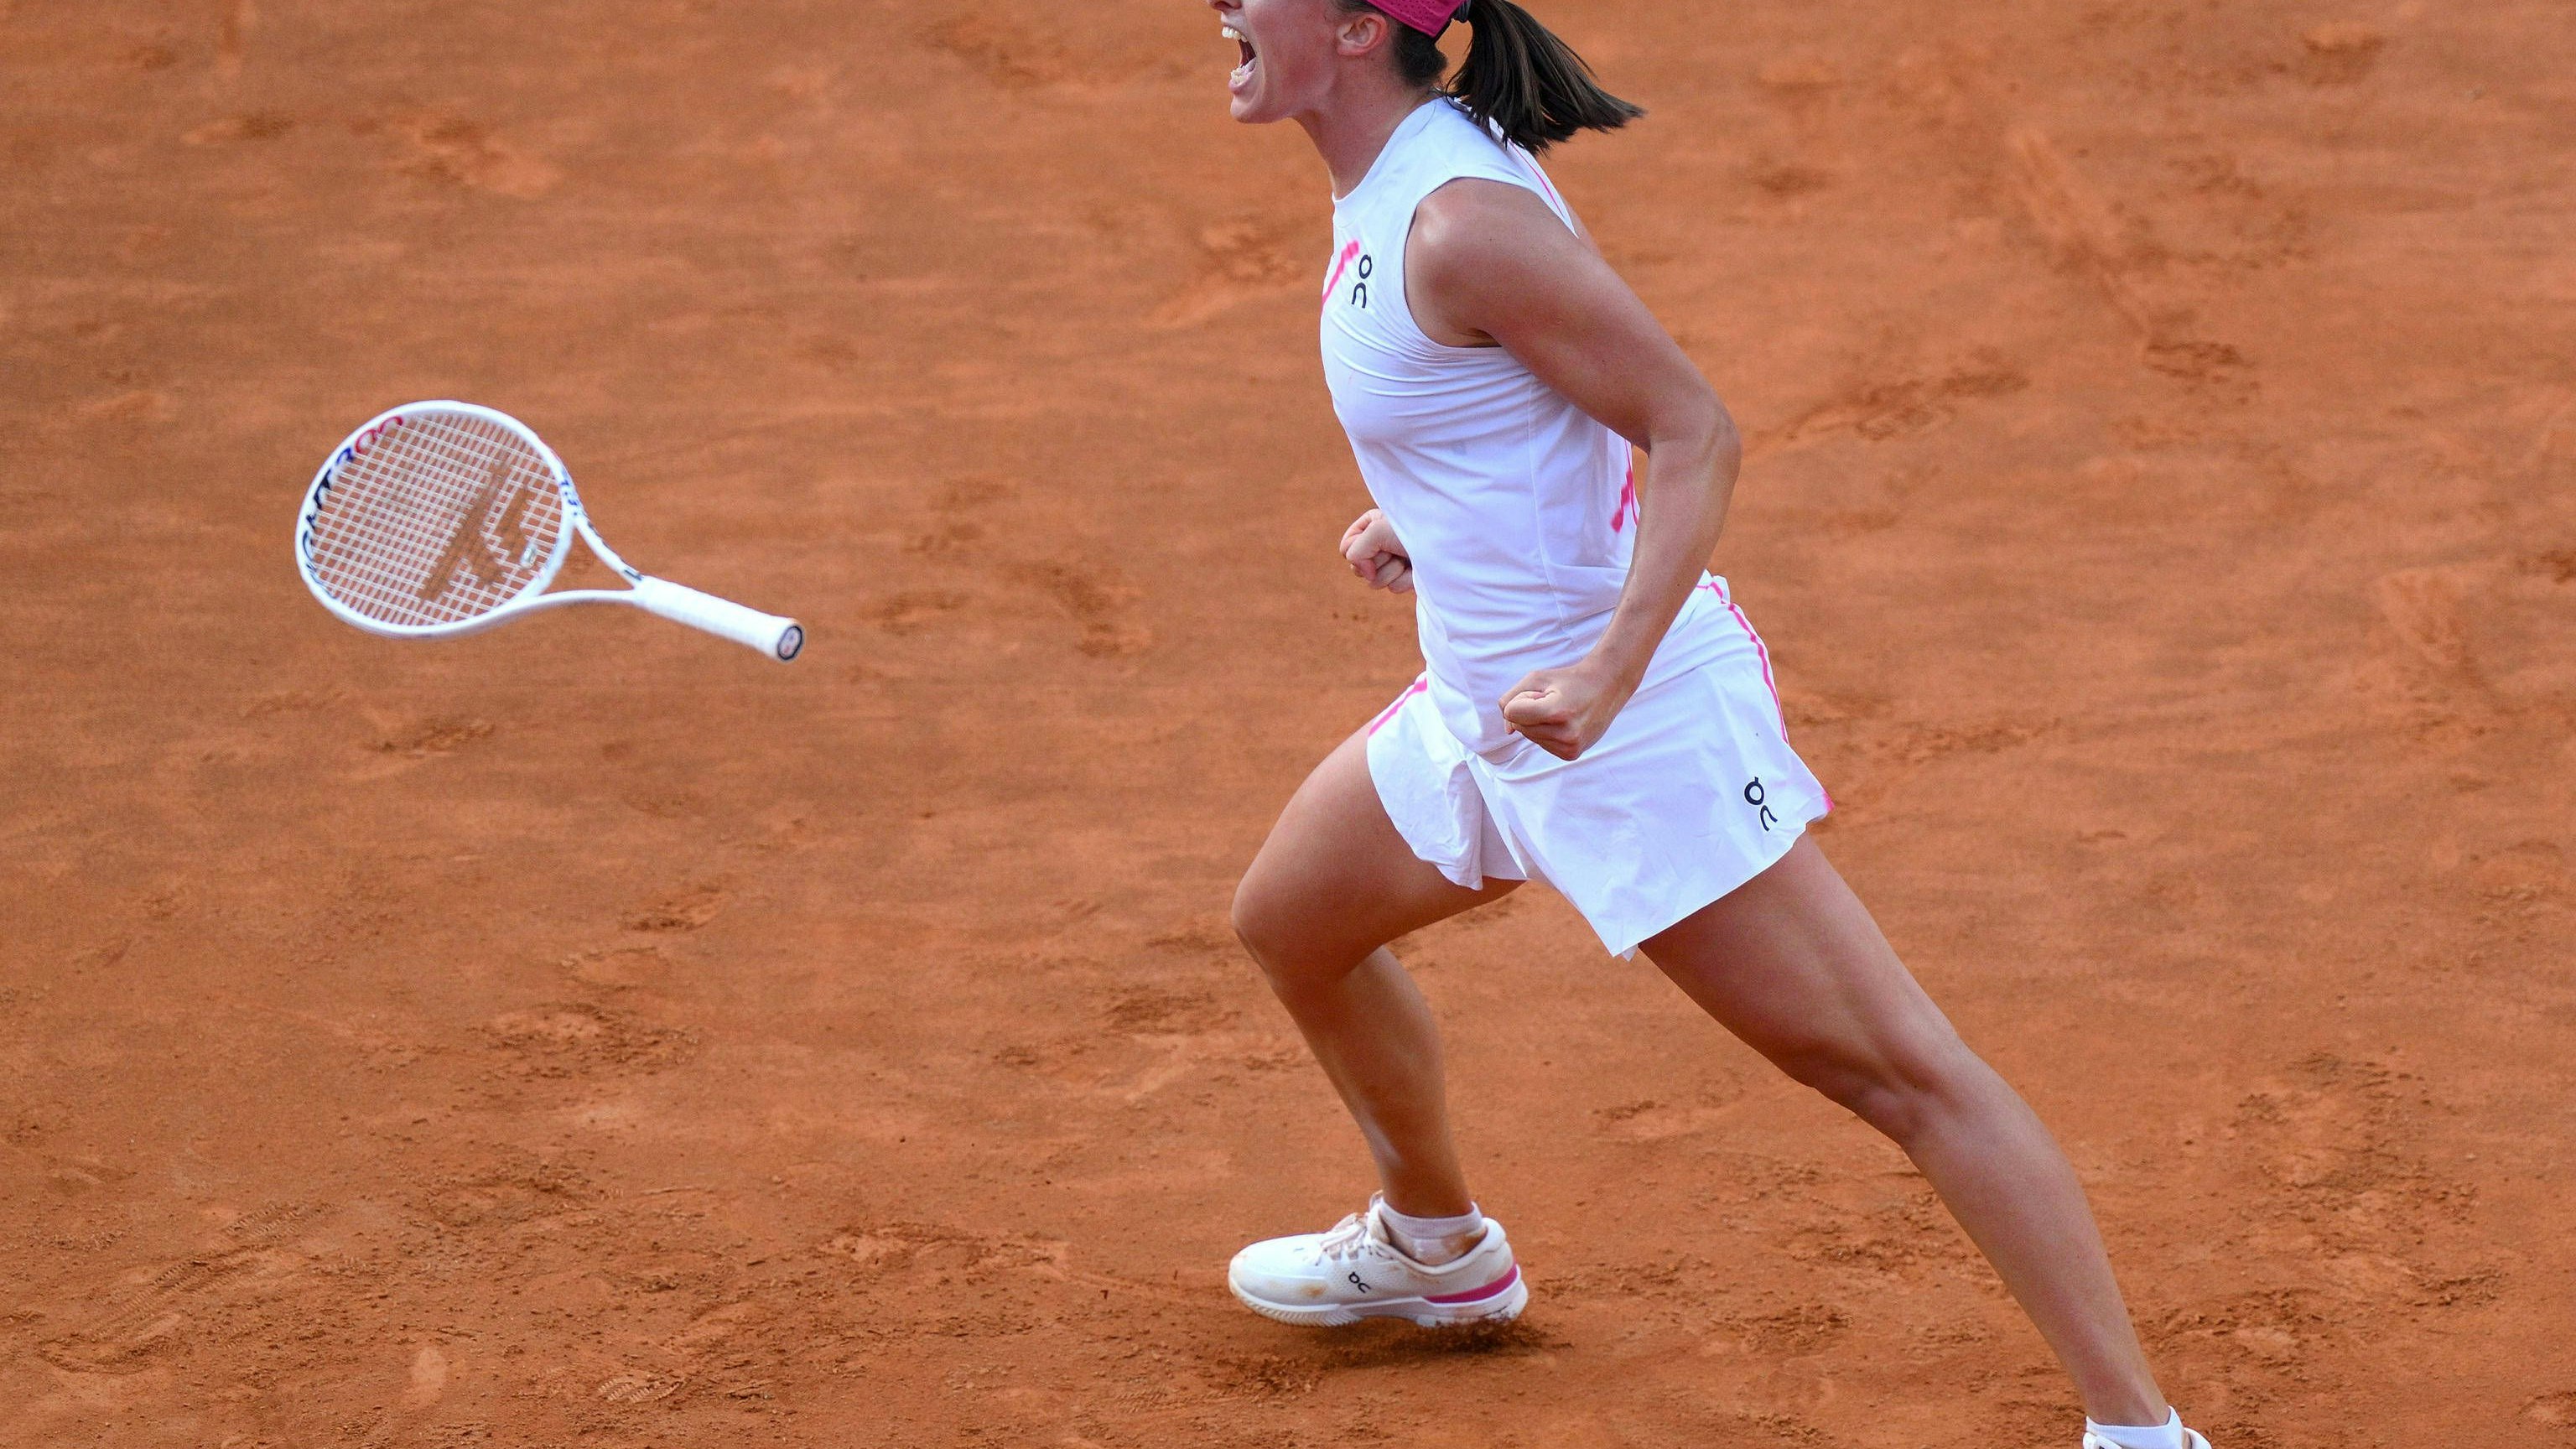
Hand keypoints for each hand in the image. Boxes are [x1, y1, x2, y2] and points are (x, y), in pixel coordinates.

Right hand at [1340, 508, 1412, 593]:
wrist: (1450, 543)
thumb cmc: (1416, 529)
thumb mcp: (1376, 531)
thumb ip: (1356, 551)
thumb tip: (1367, 577)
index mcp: (1372, 523)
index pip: (1346, 547)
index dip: (1357, 550)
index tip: (1376, 541)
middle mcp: (1382, 541)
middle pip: (1357, 566)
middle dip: (1375, 561)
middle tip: (1395, 549)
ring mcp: (1395, 560)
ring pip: (1374, 581)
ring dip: (1391, 572)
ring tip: (1408, 558)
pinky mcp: (1408, 577)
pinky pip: (1393, 587)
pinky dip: (1405, 580)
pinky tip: (1418, 569)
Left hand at [1499, 660, 1634, 760]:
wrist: (1607, 687)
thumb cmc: (1569, 680)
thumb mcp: (1536, 678)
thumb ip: (1511, 698)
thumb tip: (1508, 731)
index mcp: (1557, 712)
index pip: (1511, 712)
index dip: (1522, 698)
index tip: (1542, 693)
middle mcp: (1566, 734)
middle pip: (1519, 726)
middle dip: (1529, 711)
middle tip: (1554, 700)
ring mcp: (1570, 747)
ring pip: (1529, 736)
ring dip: (1538, 722)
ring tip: (1561, 711)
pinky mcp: (1571, 754)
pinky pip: (1541, 744)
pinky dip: (1546, 732)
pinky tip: (1565, 722)